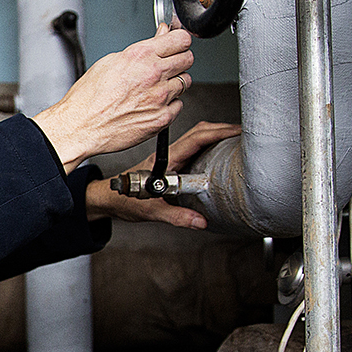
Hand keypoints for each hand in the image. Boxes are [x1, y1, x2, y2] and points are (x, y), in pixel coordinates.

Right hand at [32, 26, 195, 167]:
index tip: (177, 44)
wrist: (80, 127)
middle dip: (180, 59)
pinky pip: (178, 105)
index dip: (179, 40)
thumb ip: (141, 49)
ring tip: (154, 88)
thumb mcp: (110, 62)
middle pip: (188, 58)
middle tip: (168, 65)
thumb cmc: (88, 98)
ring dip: (174, 83)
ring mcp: (160, 97)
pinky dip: (169, 104)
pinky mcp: (162, 118)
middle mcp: (154, 74)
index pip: (181, 38)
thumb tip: (159, 38)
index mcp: (141, 56)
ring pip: (185, 82)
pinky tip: (151, 105)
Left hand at [86, 121, 242, 228]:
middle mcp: (169, 155)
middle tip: (244, 133)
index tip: (237, 133)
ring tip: (236, 139)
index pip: (196, 139)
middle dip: (223, 129)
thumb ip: (175, 216)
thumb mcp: (150, 210)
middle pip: (199, 132)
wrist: (107, 199)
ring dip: (216, 135)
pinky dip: (209, 144)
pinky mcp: (171, 164)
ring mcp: (170, 158)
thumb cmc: (123, 200)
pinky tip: (219, 151)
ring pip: (196, 138)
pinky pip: (193, 148)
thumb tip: (200, 222)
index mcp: (165, 160)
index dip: (218, 133)